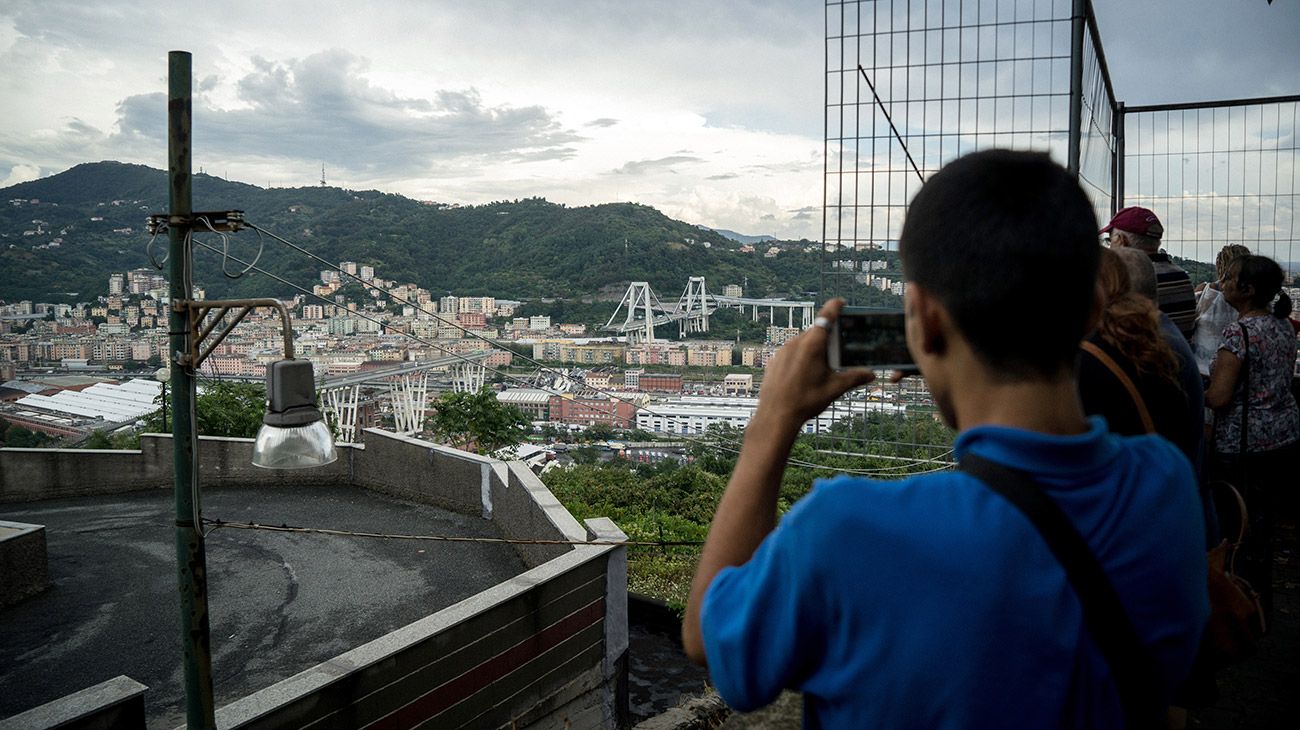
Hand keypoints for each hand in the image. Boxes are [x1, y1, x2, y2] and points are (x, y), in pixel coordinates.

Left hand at [756, 299, 876, 425]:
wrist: (775, 417)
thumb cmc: (805, 401)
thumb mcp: (834, 389)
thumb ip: (854, 378)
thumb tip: (870, 374)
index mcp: (813, 344)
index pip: (826, 316)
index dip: (835, 307)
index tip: (841, 302)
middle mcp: (796, 343)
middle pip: (815, 332)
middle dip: (827, 338)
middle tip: (837, 349)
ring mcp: (783, 351)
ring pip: (802, 343)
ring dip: (813, 349)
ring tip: (820, 367)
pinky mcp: (774, 360)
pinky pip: (790, 353)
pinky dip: (800, 358)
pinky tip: (804, 375)